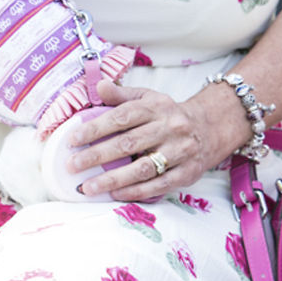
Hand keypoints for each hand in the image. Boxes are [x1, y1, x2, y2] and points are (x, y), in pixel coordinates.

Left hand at [66, 79, 226, 200]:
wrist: (209, 128)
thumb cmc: (167, 115)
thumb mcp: (147, 98)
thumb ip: (122, 95)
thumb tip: (100, 85)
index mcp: (156, 106)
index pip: (121, 116)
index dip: (95, 128)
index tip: (73, 139)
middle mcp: (170, 127)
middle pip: (129, 143)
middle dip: (97, 156)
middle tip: (72, 165)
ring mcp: (180, 151)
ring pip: (143, 167)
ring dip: (113, 179)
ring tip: (88, 187)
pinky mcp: (187, 172)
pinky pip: (159, 185)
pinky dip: (135, 191)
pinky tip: (115, 194)